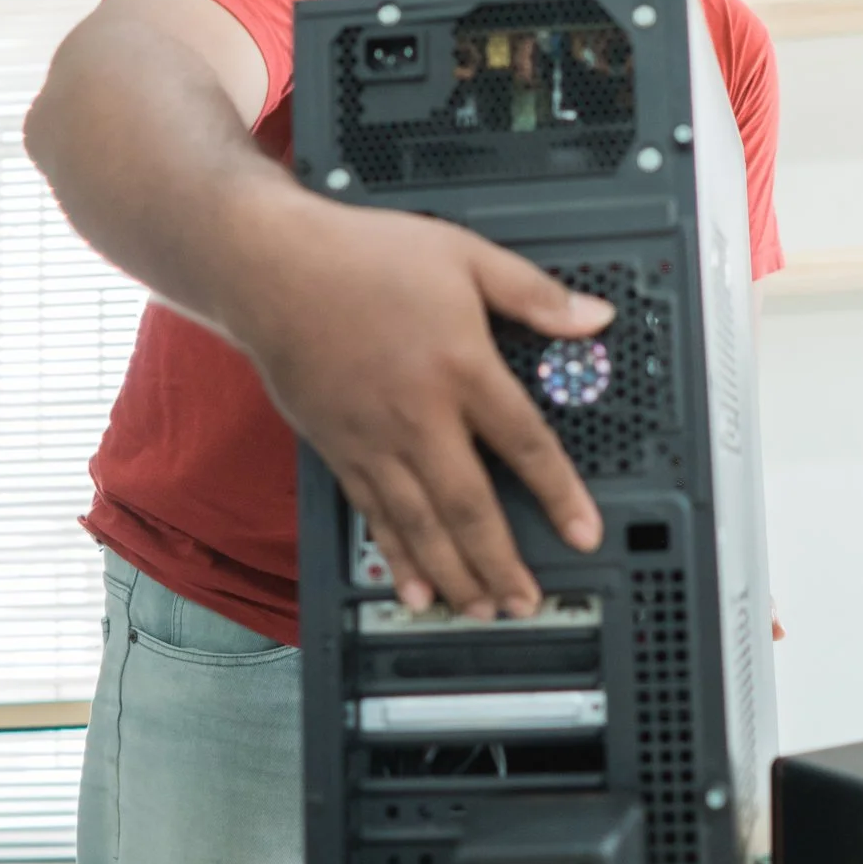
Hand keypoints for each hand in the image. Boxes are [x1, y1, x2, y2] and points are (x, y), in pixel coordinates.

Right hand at [230, 193, 608, 617]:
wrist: (269, 267)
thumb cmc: (362, 255)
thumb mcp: (464, 254)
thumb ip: (534, 293)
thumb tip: (593, 317)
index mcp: (460, 366)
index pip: (525, 443)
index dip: (559, 495)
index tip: (583, 532)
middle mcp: (418, 414)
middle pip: (469, 505)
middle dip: (501, 562)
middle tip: (527, 600)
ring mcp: (374, 439)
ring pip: (421, 523)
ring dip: (454, 573)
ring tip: (480, 609)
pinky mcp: (338, 449)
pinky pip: (374, 515)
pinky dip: (397, 557)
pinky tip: (414, 587)